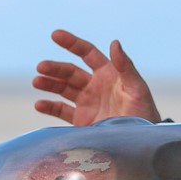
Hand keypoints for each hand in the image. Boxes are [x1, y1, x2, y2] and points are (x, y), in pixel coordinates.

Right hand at [32, 29, 161, 125]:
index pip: (87, 53)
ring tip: (37, 82)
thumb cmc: (144, 114)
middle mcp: (96, 86)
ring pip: (63, 88)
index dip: (72, 43)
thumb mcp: (137, 89)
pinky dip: (49, 107)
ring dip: (49, 84)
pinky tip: (39, 104)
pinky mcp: (81, 121)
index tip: (55, 35)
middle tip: (41, 67)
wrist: (141, 144)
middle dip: (55, 67)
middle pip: (70, 71)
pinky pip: (61, 110)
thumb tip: (114, 42)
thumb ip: (125, 67)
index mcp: (109, 74)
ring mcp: (87, 103)